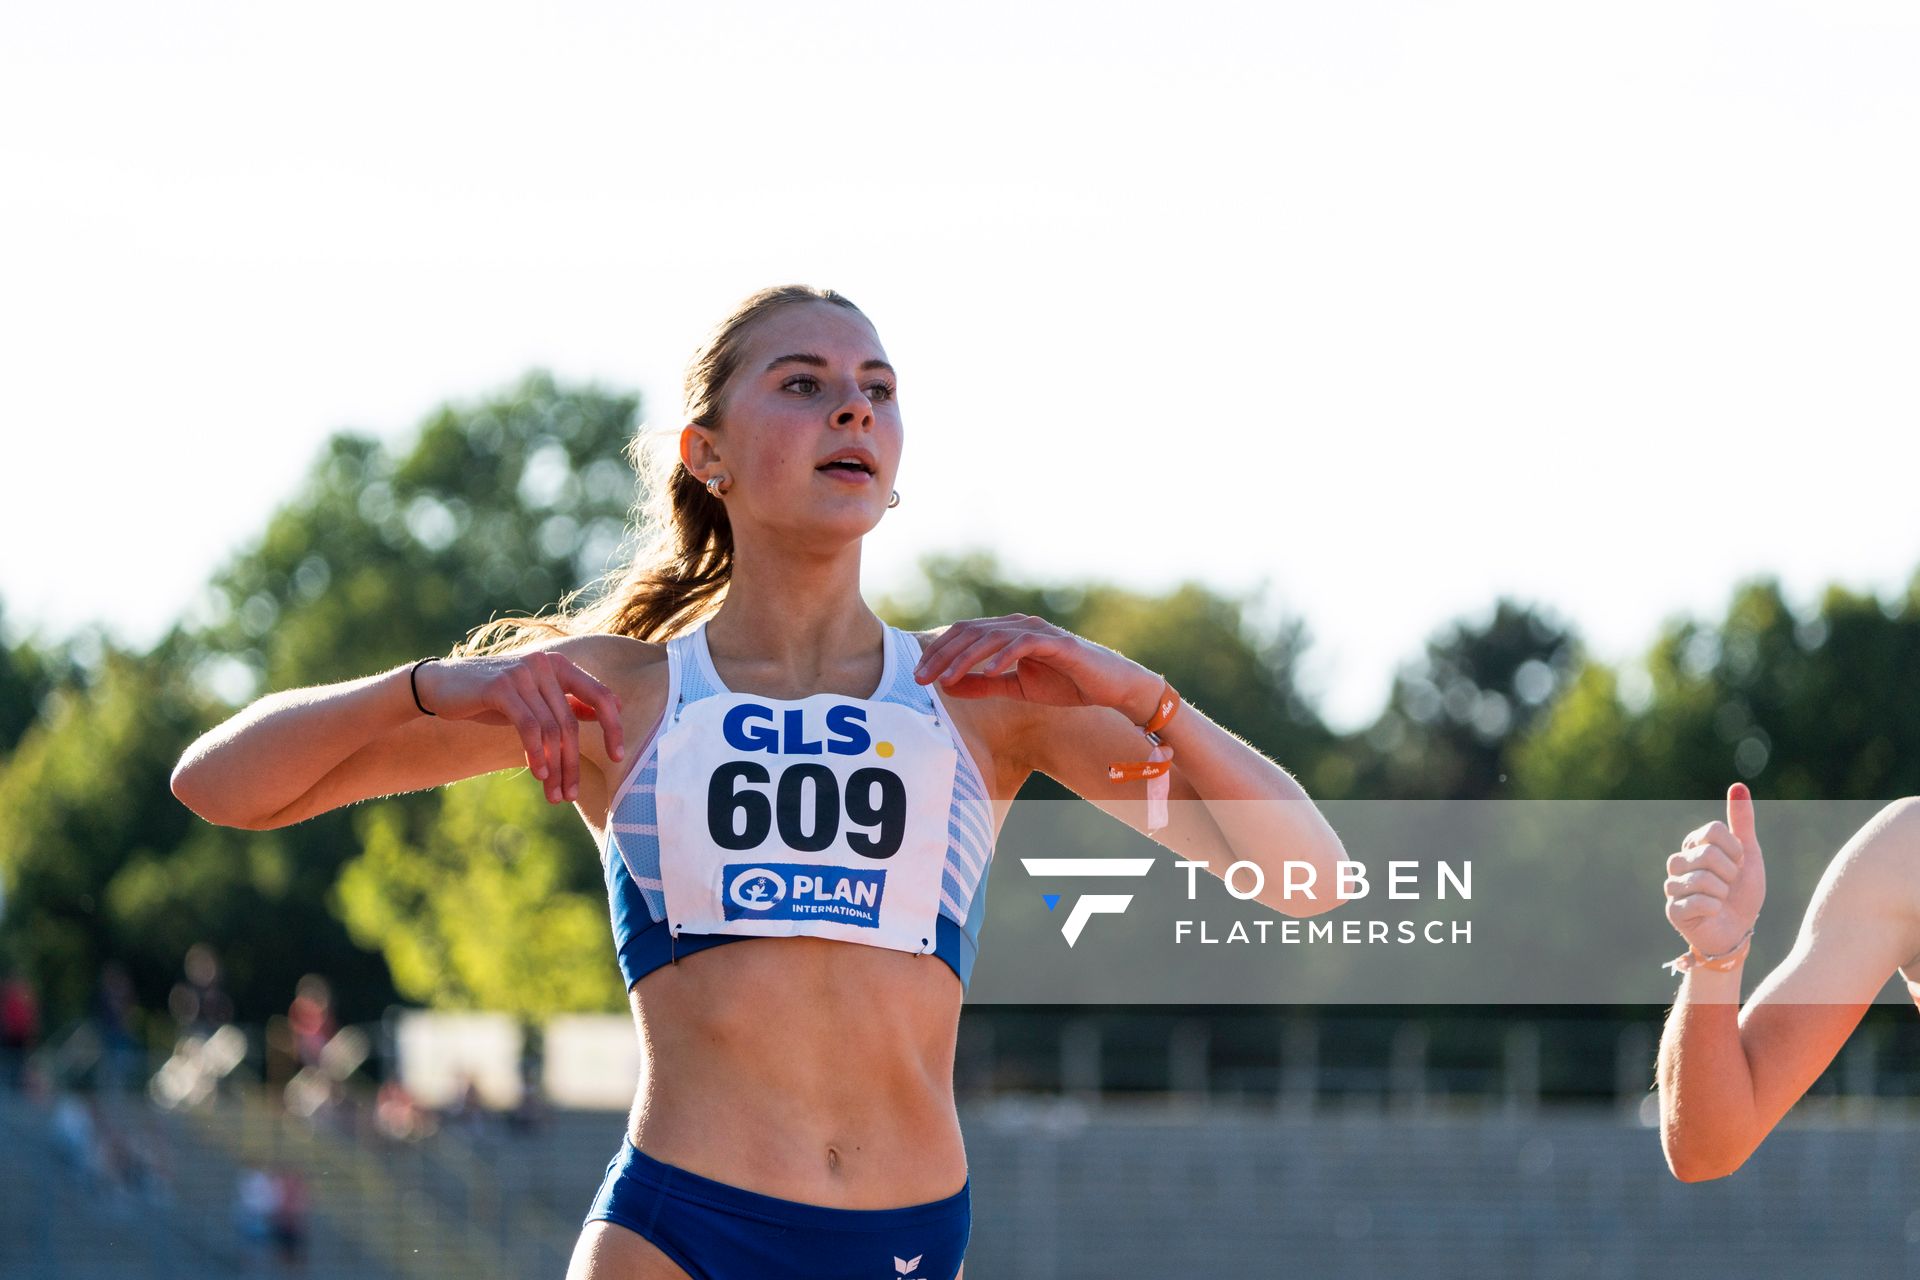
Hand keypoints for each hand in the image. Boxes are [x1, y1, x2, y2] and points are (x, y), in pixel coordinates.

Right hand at [416, 650, 623, 803]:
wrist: (440, 685)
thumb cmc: (492, 695)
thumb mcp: (534, 698)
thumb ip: (568, 702)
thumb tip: (610, 709)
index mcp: (560, 665)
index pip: (600, 696)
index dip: (613, 727)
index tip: (619, 756)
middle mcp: (545, 664)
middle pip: (571, 723)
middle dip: (573, 763)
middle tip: (572, 794)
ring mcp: (523, 673)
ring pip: (552, 730)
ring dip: (555, 767)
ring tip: (555, 794)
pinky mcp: (501, 687)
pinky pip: (529, 727)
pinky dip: (537, 754)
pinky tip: (539, 774)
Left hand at [911, 614, 1163, 719]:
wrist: (1111, 687)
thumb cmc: (1067, 683)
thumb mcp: (1017, 688)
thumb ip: (983, 685)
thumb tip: (946, 685)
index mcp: (1007, 633)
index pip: (963, 635)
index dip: (938, 653)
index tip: (918, 677)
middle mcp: (1019, 625)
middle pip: (971, 632)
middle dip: (942, 655)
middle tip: (921, 678)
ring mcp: (1038, 631)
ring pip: (992, 636)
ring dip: (965, 658)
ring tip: (946, 678)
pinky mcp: (1058, 642)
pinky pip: (1024, 645)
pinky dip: (1003, 657)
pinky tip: (987, 672)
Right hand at [1664, 782, 1767, 960]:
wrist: (1738, 931)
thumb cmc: (1741, 893)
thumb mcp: (1747, 854)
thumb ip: (1742, 821)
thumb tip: (1739, 786)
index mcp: (1692, 846)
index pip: (1713, 831)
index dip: (1735, 849)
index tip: (1738, 863)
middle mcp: (1677, 862)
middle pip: (1707, 853)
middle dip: (1730, 873)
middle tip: (1729, 885)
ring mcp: (1672, 886)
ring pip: (1702, 878)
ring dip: (1722, 892)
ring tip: (1720, 899)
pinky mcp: (1673, 910)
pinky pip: (1700, 902)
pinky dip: (1715, 908)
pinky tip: (1713, 913)